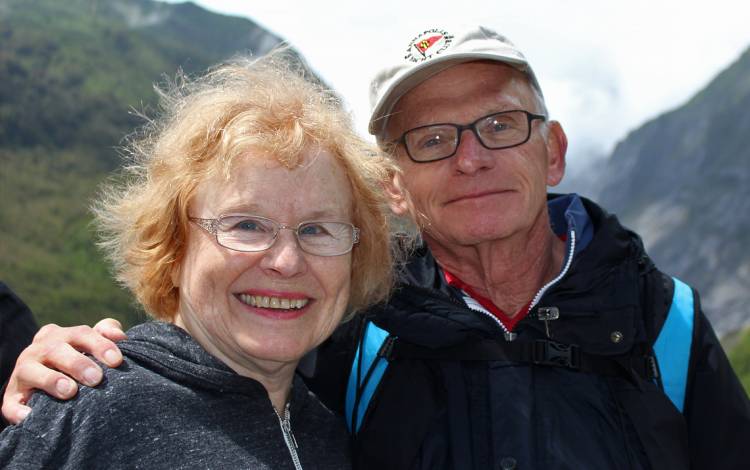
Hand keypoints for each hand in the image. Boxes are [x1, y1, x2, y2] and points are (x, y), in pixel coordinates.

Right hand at [1, 318, 126, 423]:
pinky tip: (31, 415)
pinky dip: (19, 410)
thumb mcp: (91, 345)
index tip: (117, 360)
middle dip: (78, 363)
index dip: (100, 345)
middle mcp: (38, 350)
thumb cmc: (78, 362)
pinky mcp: (11, 398)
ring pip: (30, 371)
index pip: (81, 333)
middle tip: (96, 378)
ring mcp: (22, 373)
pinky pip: (10, 404)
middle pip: (56, 350)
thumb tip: (119, 336)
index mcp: (60, 335)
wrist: (42, 386)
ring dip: (50, 380)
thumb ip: (106, 335)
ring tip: (70, 391)